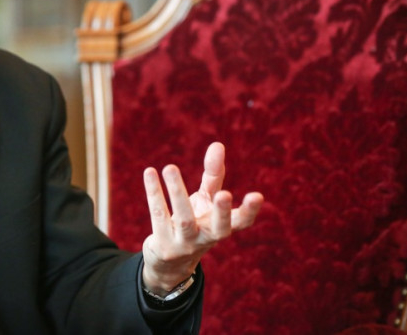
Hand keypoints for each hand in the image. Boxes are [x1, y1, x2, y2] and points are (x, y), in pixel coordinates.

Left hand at [141, 141, 262, 293]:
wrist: (169, 262)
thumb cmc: (195, 223)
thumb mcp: (206, 200)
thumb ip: (214, 174)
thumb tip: (218, 144)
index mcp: (222, 227)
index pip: (242, 222)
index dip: (250, 211)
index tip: (257, 195)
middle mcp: (207, 238)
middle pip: (219, 228)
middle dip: (222, 211)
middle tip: (225, 193)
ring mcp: (185, 243)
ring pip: (184, 220)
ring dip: (177, 192)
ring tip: (170, 167)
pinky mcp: (163, 244)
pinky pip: (159, 215)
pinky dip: (154, 192)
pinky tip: (149, 172)